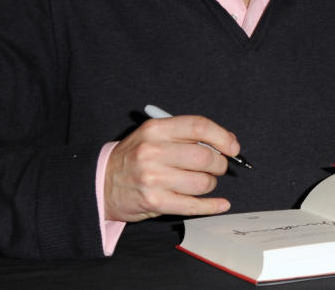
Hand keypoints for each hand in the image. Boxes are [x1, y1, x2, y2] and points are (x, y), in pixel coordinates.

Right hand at [104, 115, 239, 222]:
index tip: (233, 147)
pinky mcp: (154, 201)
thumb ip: (186, 135)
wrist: (101, 183)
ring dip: (210, 184)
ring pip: (202, 182)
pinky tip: (221, 204)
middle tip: (217, 167)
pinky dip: (212, 206)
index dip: (222, 137)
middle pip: (205, 157)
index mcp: (156, 130)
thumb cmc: (134, 157)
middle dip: (219, 164)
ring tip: (203, 182)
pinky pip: (193, 205)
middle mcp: (153, 152)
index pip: (199, 127)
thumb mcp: (153, 135)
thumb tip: (227, 142)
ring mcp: (153, 178)